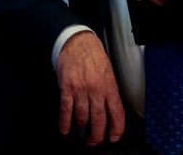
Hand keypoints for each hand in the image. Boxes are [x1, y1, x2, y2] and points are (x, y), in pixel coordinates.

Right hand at [55, 30, 125, 145]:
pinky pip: (66, 111)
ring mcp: (81, 90)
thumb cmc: (93, 56)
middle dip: (96, 136)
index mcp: (110, 86)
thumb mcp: (109, 72)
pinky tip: (65, 130)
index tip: (113, 137)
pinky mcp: (66, 88)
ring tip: (81, 134)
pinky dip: (65, 123)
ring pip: (82, 118)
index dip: (116, 130)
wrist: (77, 42)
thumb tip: (110, 111)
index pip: (117, 114)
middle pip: (98, 121)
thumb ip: (109, 91)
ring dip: (81, 130)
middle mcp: (96, 90)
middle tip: (93, 141)